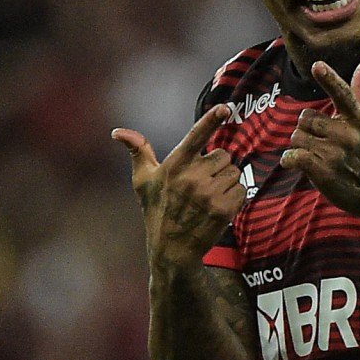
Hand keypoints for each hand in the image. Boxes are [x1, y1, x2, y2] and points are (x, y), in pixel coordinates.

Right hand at [112, 105, 244, 267]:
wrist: (172, 250)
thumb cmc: (156, 210)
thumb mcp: (142, 181)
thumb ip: (138, 151)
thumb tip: (117, 132)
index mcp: (174, 165)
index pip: (196, 136)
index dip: (211, 120)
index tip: (226, 108)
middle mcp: (192, 177)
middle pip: (224, 155)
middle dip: (216, 166)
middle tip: (201, 183)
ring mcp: (209, 194)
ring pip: (235, 172)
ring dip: (226, 182)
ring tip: (208, 197)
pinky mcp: (224, 209)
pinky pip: (242, 190)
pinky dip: (235, 197)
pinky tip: (218, 207)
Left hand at [280, 60, 359, 222]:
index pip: (343, 94)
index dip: (329, 79)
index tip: (318, 66)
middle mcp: (348, 134)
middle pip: (305, 117)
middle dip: (308, 128)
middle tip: (323, 139)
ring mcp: (335, 154)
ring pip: (297, 136)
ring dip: (301, 144)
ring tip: (317, 153)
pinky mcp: (323, 172)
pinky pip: (293, 155)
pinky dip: (290, 158)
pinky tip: (296, 161)